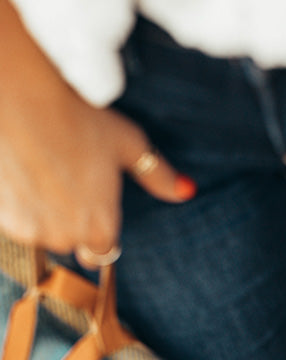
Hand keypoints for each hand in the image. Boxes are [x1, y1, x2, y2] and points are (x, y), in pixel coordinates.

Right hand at [0, 1, 194, 259]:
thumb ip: (158, 176)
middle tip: (65, 178)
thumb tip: (187, 191)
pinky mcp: (6, 220)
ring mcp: (34, 231)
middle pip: (72, 242)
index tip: (90, 203)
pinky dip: (18, 204)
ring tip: (43, 171)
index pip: (103, 251)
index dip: (98, 229)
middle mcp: (69, 238)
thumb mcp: (129, 145)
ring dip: (43, 213)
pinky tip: (21, 173)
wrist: (19, 100)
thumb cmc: (79, 118)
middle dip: (71, 219)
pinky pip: (16, 221)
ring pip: (42, 232)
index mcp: (102, 228)